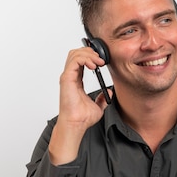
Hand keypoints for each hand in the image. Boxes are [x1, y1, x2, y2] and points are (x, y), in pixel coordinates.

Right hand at [48, 46, 111, 164]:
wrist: (76, 124)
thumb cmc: (82, 118)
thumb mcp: (98, 106)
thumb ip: (102, 98)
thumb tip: (109, 92)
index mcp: (76, 81)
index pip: (81, 61)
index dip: (91, 57)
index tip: (103, 61)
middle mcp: (71, 77)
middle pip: (76, 53)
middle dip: (90, 52)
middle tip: (102, 58)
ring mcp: (68, 77)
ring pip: (75, 54)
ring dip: (88, 54)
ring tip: (99, 61)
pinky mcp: (67, 78)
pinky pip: (74, 61)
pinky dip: (85, 59)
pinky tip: (94, 65)